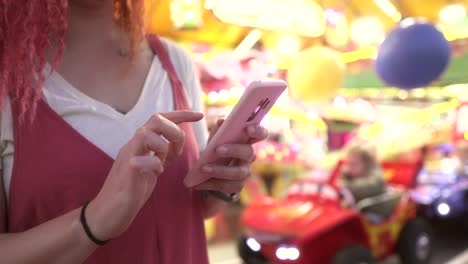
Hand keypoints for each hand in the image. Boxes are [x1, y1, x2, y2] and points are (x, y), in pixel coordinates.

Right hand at [86, 111, 202, 239]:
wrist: (107, 213)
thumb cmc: (131, 190)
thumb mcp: (151, 167)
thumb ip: (160, 154)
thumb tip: (175, 145)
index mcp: (140, 143)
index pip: (160, 119)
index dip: (181, 114)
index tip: (199, 115)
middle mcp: (133, 145)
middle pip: (155, 118)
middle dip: (174, 130)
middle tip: (177, 150)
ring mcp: (128, 157)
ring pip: (146, 134)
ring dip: (164, 147)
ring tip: (164, 164)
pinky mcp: (126, 173)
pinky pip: (140, 160)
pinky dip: (155, 164)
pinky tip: (157, 174)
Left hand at [194, 118, 267, 194]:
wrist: (211, 174)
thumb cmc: (217, 150)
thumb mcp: (216, 139)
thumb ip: (219, 129)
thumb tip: (222, 120)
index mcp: (247, 141)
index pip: (261, 134)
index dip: (258, 131)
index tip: (248, 129)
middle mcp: (249, 157)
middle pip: (248, 152)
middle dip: (234, 150)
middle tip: (217, 149)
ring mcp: (245, 172)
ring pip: (237, 172)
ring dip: (220, 170)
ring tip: (203, 168)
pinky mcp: (237, 186)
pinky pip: (225, 185)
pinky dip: (210, 183)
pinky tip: (198, 183)